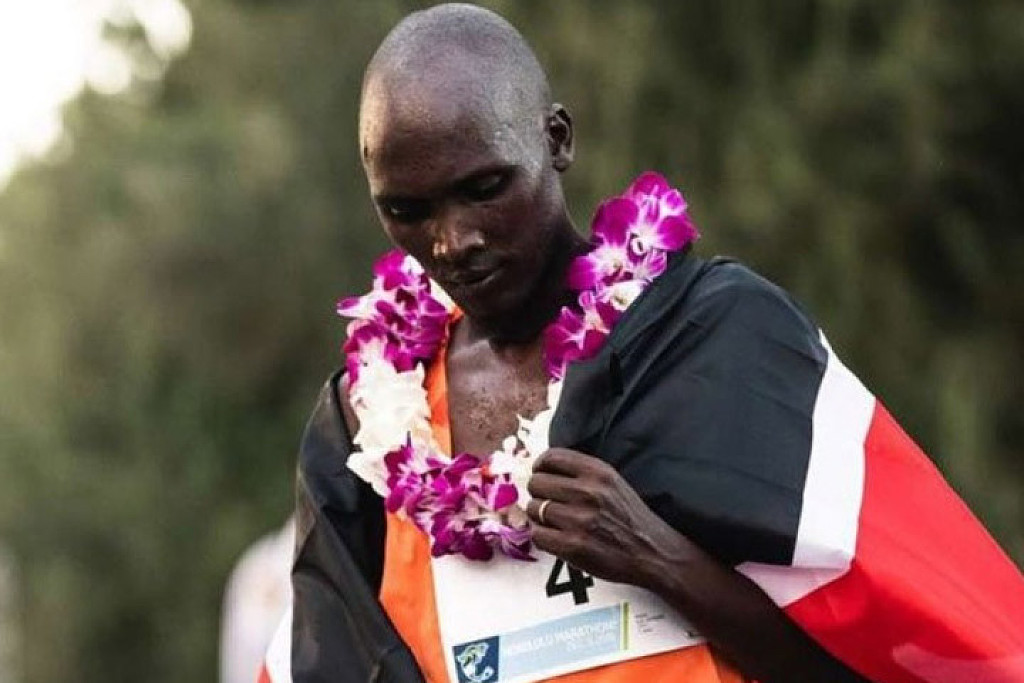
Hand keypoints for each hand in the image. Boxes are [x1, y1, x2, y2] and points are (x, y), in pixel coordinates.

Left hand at [525, 447, 692, 588]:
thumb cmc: (630, 518)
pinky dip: (543, 536)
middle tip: (548, 503)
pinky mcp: (574, 546)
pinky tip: (556, 537)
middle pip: (537, 483)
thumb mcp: (613, 483)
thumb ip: (582, 474)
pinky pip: (538, 534)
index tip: (542, 474)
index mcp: (599, 472)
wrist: (654, 553)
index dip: (540, 466)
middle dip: (538, 493)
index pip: (551, 457)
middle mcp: (588, 492)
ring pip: (535, 509)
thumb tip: (543, 470)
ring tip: (554, 522)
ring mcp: (580, 520)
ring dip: (539, 516)